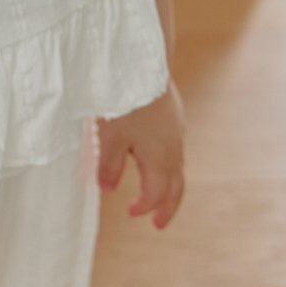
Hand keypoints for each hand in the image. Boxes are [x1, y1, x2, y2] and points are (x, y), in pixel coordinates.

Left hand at [95, 79, 186, 229]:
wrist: (143, 62)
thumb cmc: (123, 100)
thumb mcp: (109, 135)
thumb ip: (108, 165)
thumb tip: (107, 190)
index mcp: (160, 157)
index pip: (156, 193)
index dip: (144, 207)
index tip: (129, 213)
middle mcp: (175, 147)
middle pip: (176, 186)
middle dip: (167, 207)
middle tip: (159, 224)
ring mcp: (178, 130)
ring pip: (177, 166)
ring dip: (168, 185)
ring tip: (156, 194)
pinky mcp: (175, 115)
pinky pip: (175, 148)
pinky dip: (167, 164)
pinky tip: (155, 158)